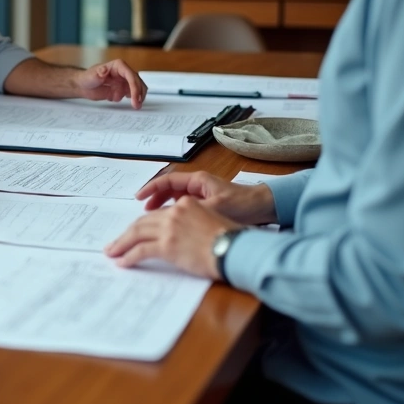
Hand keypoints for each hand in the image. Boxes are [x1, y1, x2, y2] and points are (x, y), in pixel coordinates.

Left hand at [76, 60, 147, 108]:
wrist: (84, 86)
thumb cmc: (87, 78)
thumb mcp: (91, 76)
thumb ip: (98, 74)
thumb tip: (104, 70)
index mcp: (118, 66)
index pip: (130, 75)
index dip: (134, 86)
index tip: (134, 98)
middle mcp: (124, 72)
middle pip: (137, 82)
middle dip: (139, 93)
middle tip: (137, 105)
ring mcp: (124, 81)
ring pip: (138, 88)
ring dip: (139, 97)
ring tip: (136, 106)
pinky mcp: (123, 89)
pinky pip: (132, 94)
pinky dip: (132, 99)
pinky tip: (122, 101)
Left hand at [104, 196, 243, 279]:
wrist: (235, 248)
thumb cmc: (230, 239)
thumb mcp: (211, 222)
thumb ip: (192, 224)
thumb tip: (182, 238)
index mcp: (186, 204)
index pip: (157, 215)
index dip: (143, 225)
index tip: (134, 233)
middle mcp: (174, 213)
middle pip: (142, 223)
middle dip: (127, 234)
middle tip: (115, 243)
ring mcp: (169, 229)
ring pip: (136, 234)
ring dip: (121, 244)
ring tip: (112, 252)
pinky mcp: (166, 246)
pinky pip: (140, 250)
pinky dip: (128, 256)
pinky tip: (122, 262)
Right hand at [137, 171, 276, 226]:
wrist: (264, 208)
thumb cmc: (243, 204)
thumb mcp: (215, 208)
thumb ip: (192, 210)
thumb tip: (171, 216)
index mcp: (198, 181)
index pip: (167, 180)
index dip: (151, 188)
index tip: (139, 197)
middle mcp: (198, 185)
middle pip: (169, 189)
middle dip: (154, 198)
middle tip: (143, 210)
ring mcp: (202, 195)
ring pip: (176, 198)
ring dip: (163, 206)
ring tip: (154, 217)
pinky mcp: (207, 205)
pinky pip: (184, 207)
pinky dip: (175, 213)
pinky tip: (172, 223)